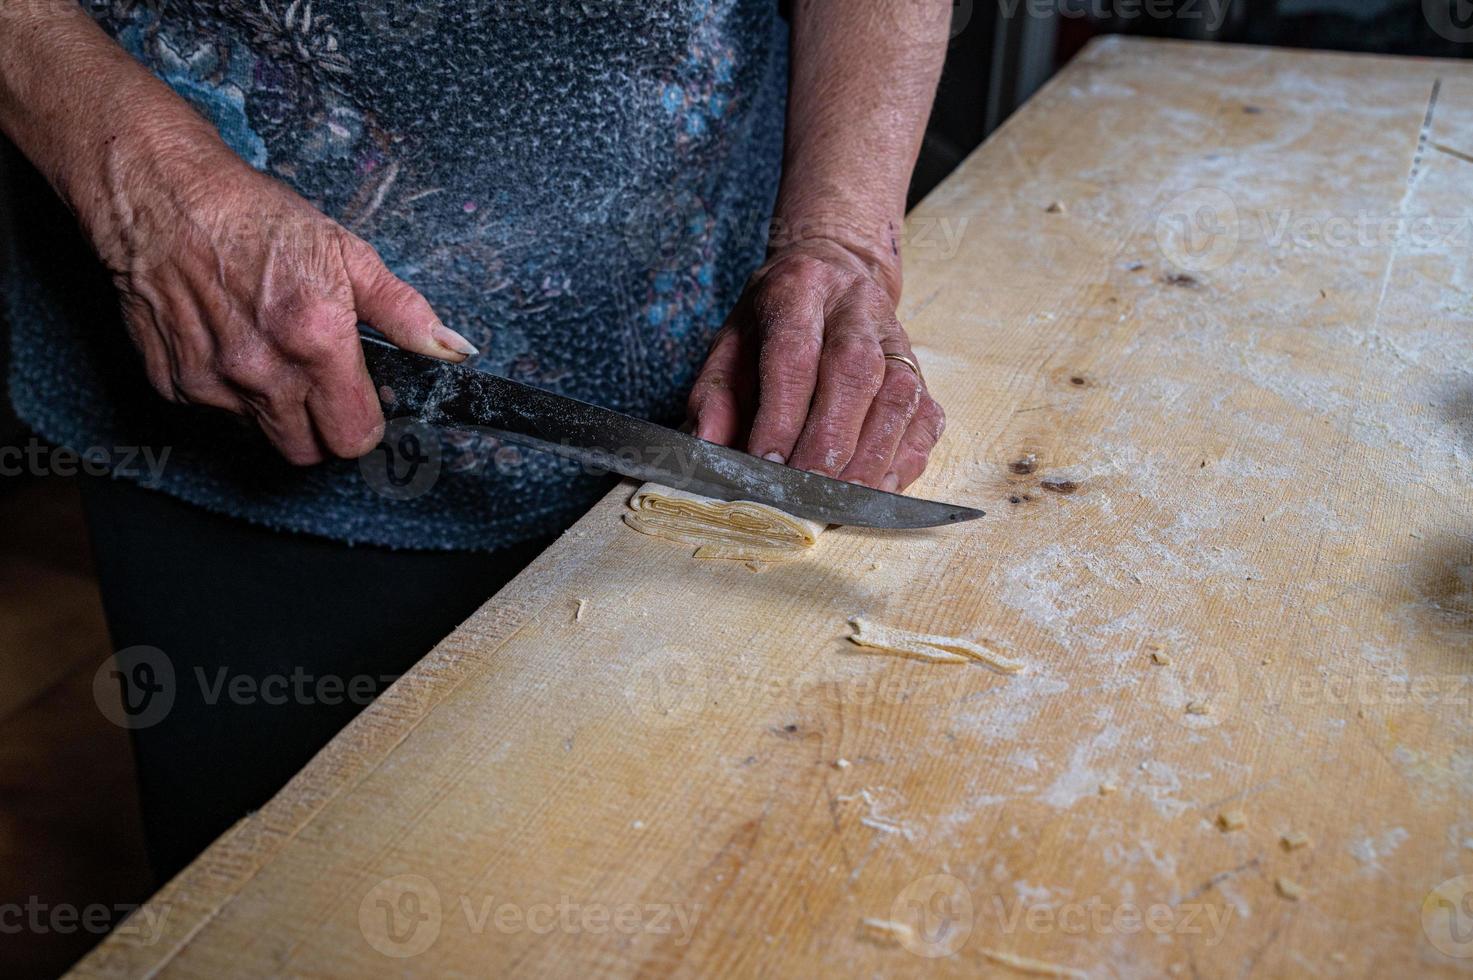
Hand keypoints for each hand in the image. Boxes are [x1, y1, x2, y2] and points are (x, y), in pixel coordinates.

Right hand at [93, 139, 476, 464]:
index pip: (355, 437)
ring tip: (273, 355)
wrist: (163, 198)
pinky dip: (230, 393)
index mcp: (317, 342)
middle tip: (320, 385)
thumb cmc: (256, 220)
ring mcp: (214, 382)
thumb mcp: (347, 254)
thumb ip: (404, 313)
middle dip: (322, 428)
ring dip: (277, 411)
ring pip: (263, 435)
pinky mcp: (174, 384)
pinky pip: (217, 414)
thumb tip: (456, 351)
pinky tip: (231, 344)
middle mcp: (264, 372)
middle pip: (309, 452)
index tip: (361, 401)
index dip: (364, 423)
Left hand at [688, 241, 944, 491]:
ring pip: (898, 395)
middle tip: (806, 489)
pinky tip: (877, 490)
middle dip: (830, 439)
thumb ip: (715, 395)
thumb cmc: (773, 321)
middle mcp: (856, 306)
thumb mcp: (731, 344)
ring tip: (841, 500)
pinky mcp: (921, 371)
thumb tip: (708, 447)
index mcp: (798, 288)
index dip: (782, 412)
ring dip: (871, 457)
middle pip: (855, 370)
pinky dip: (904, 460)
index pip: (795, 351)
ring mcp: (897, 338)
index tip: (766, 462)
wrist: (833, 273)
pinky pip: (925, 417)